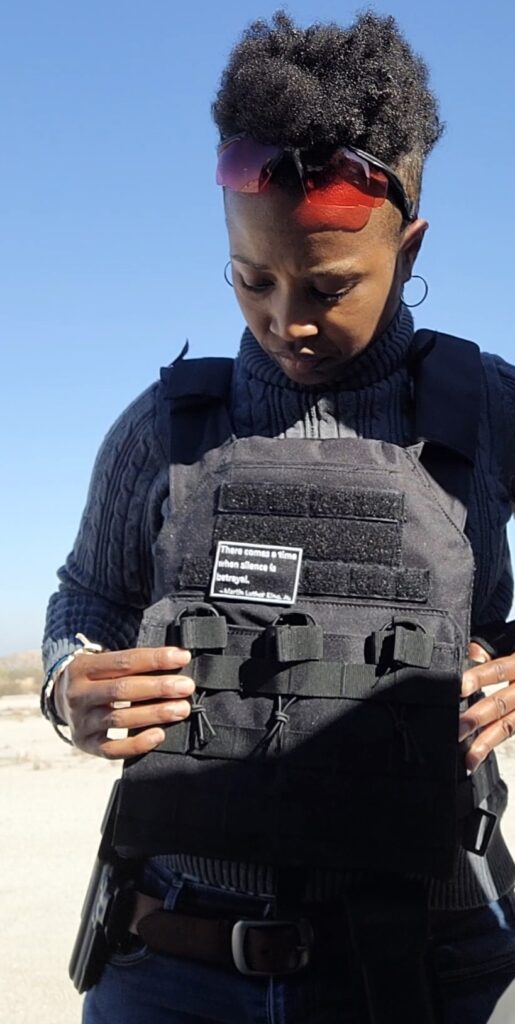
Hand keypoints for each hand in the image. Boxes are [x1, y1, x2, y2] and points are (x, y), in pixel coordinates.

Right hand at [53, 646, 193, 758]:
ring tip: (181, 709)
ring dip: (155, 714)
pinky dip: (136, 744)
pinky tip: (159, 735)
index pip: (124, 661)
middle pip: (122, 689)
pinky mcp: (85, 743)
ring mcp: (80, 721)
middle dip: (158, 687)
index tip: (182, 657)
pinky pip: (111, 749)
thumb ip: (132, 663)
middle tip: (186, 687)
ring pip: (119, 718)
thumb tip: (176, 660)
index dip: (155, 659)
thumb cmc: (96, 678)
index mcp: (83, 667)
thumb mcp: (103, 663)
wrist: (61, 700)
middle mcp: (78, 694)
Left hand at [459, 642, 514, 771]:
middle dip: (477, 717)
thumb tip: (471, 651)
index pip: (498, 670)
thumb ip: (492, 649)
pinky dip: (494, 743)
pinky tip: (480, 757)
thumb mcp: (512, 646)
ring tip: (469, 757)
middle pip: (500, 703)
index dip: (479, 678)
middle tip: (457, 728)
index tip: (460, 687)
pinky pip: (511, 732)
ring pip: (508, 726)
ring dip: (486, 742)